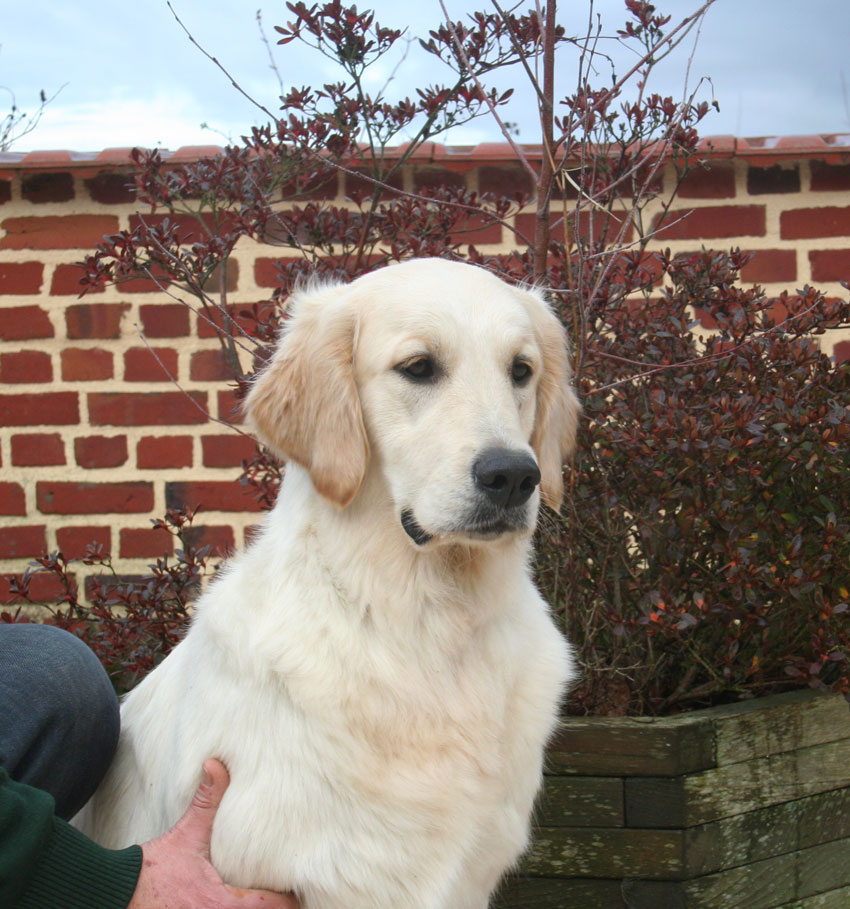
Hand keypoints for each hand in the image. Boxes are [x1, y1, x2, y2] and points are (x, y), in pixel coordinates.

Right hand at [128, 759, 299, 908]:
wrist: (115, 894)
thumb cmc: (152, 869)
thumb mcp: (185, 834)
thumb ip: (207, 801)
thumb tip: (216, 764)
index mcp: (221, 903)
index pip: (271, 907)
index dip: (288, 899)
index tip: (295, 888)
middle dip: (276, 908)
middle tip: (287, 893)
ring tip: (270, 899)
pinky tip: (243, 904)